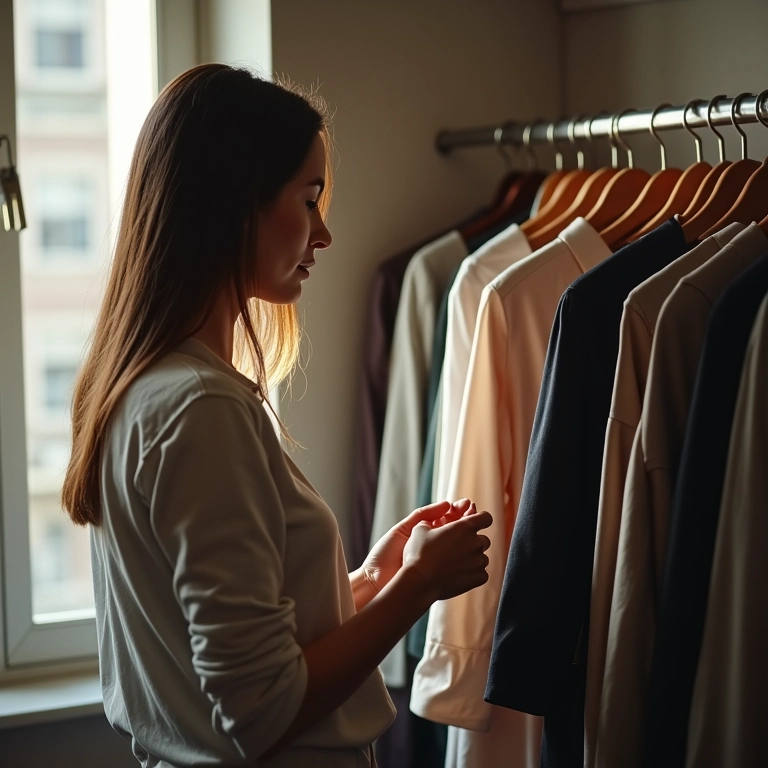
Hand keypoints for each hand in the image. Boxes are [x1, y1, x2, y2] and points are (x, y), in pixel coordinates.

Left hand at [360, 499, 474, 600]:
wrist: (376, 581)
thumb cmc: (386, 555)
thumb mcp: (404, 528)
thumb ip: (424, 514)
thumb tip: (448, 504)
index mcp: (425, 533)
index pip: (448, 518)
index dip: (458, 511)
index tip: (466, 504)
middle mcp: (435, 546)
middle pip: (458, 531)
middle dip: (468, 520)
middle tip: (472, 511)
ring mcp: (440, 562)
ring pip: (461, 547)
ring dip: (470, 536)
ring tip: (472, 527)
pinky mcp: (443, 577)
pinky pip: (460, 565)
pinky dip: (468, 557)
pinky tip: (470, 548)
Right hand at [402, 503, 491, 602]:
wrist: (420, 582)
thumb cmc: (419, 554)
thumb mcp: (420, 529)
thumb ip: (432, 521)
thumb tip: (431, 522)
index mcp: (465, 527)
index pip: (486, 518)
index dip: (481, 519)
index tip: (474, 524)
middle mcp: (476, 543)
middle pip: (484, 539)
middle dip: (473, 542)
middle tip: (456, 549)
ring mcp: (479, 561)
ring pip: (482, 557)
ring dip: (473, 559)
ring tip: (455, 564)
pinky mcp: (479, 578)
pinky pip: (482, 573)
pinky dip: (473, 574)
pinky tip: (458, 574)